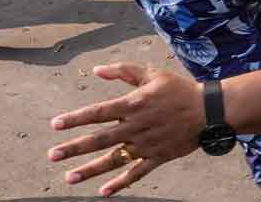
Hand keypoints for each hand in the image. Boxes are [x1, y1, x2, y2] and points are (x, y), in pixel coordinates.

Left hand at [49, 63, 203, 195]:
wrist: (208, 111)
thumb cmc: (177, 89)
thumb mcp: (151, 74)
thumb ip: (123, 71)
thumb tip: (96, 70)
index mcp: (133, 104)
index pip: (98, 112)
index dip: (76, 118)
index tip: (55, 125)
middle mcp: (136, 126)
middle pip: (100, 139)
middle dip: (74, 148)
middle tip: (52, 155)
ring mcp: (146, 144)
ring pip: (114, 160)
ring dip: (90, 170)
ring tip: (69, 178)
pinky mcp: (157, 157)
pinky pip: (136, 173)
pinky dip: (121, 183)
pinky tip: (104, 191)